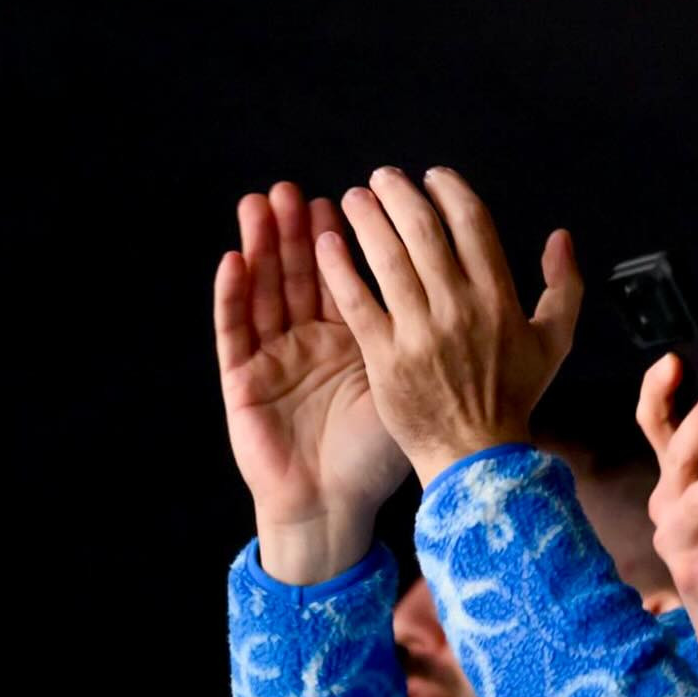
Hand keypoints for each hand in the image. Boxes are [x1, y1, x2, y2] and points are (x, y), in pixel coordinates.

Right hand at [215, 182, 409, 583]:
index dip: (346, 239)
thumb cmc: (375, 456)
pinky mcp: (242, 378)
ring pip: (265, 290)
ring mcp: (274, 357)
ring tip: (262, 204)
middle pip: (302, 274)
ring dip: (263, 247)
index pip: (348, 277)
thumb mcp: (406, 387)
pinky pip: (234, 329)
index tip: (354, 197)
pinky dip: (232, 295)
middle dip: (300, 231)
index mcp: (354, 341)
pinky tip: (235, 259)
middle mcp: (311, 342)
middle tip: (299, 190)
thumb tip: (465, 291)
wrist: (333, 506)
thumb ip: (421, 338)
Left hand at [314, 166, 581, 486]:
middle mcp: (460, 309)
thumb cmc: (513, 399)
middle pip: (424, 230)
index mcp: (500, 299)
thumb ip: (564, 286)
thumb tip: (561, 238)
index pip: (471, 224)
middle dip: (399, 193)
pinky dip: (340, 268)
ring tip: (353, 200)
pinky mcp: (386, 358)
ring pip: (387, 258)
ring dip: (366, 219)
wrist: (477, 458)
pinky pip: (357, 302)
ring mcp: (420, 333)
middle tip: (382, 178)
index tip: (431, 177)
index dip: (449, 191)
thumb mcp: (554, 342)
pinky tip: (327, 245)